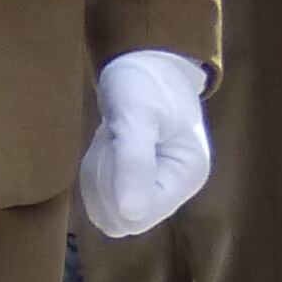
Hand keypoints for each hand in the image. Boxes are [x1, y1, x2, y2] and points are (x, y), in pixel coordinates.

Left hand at [76, 49, 211, 238]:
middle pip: (119, 219)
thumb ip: (134, 164)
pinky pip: (103, 199)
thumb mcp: (137, 117)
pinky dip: (95, 174)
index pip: (136, 218)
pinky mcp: (139, 182)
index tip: (116, 146)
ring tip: (112, 138)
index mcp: (187, 177)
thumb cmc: (147, 84)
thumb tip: (131, 214)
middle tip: (112, 138)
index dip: (112, 191)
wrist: (148, 62)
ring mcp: (157, 188)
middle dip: (103, 180)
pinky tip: (108, 146)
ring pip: (106, 210)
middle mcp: (176, 190)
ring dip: (96, 175)